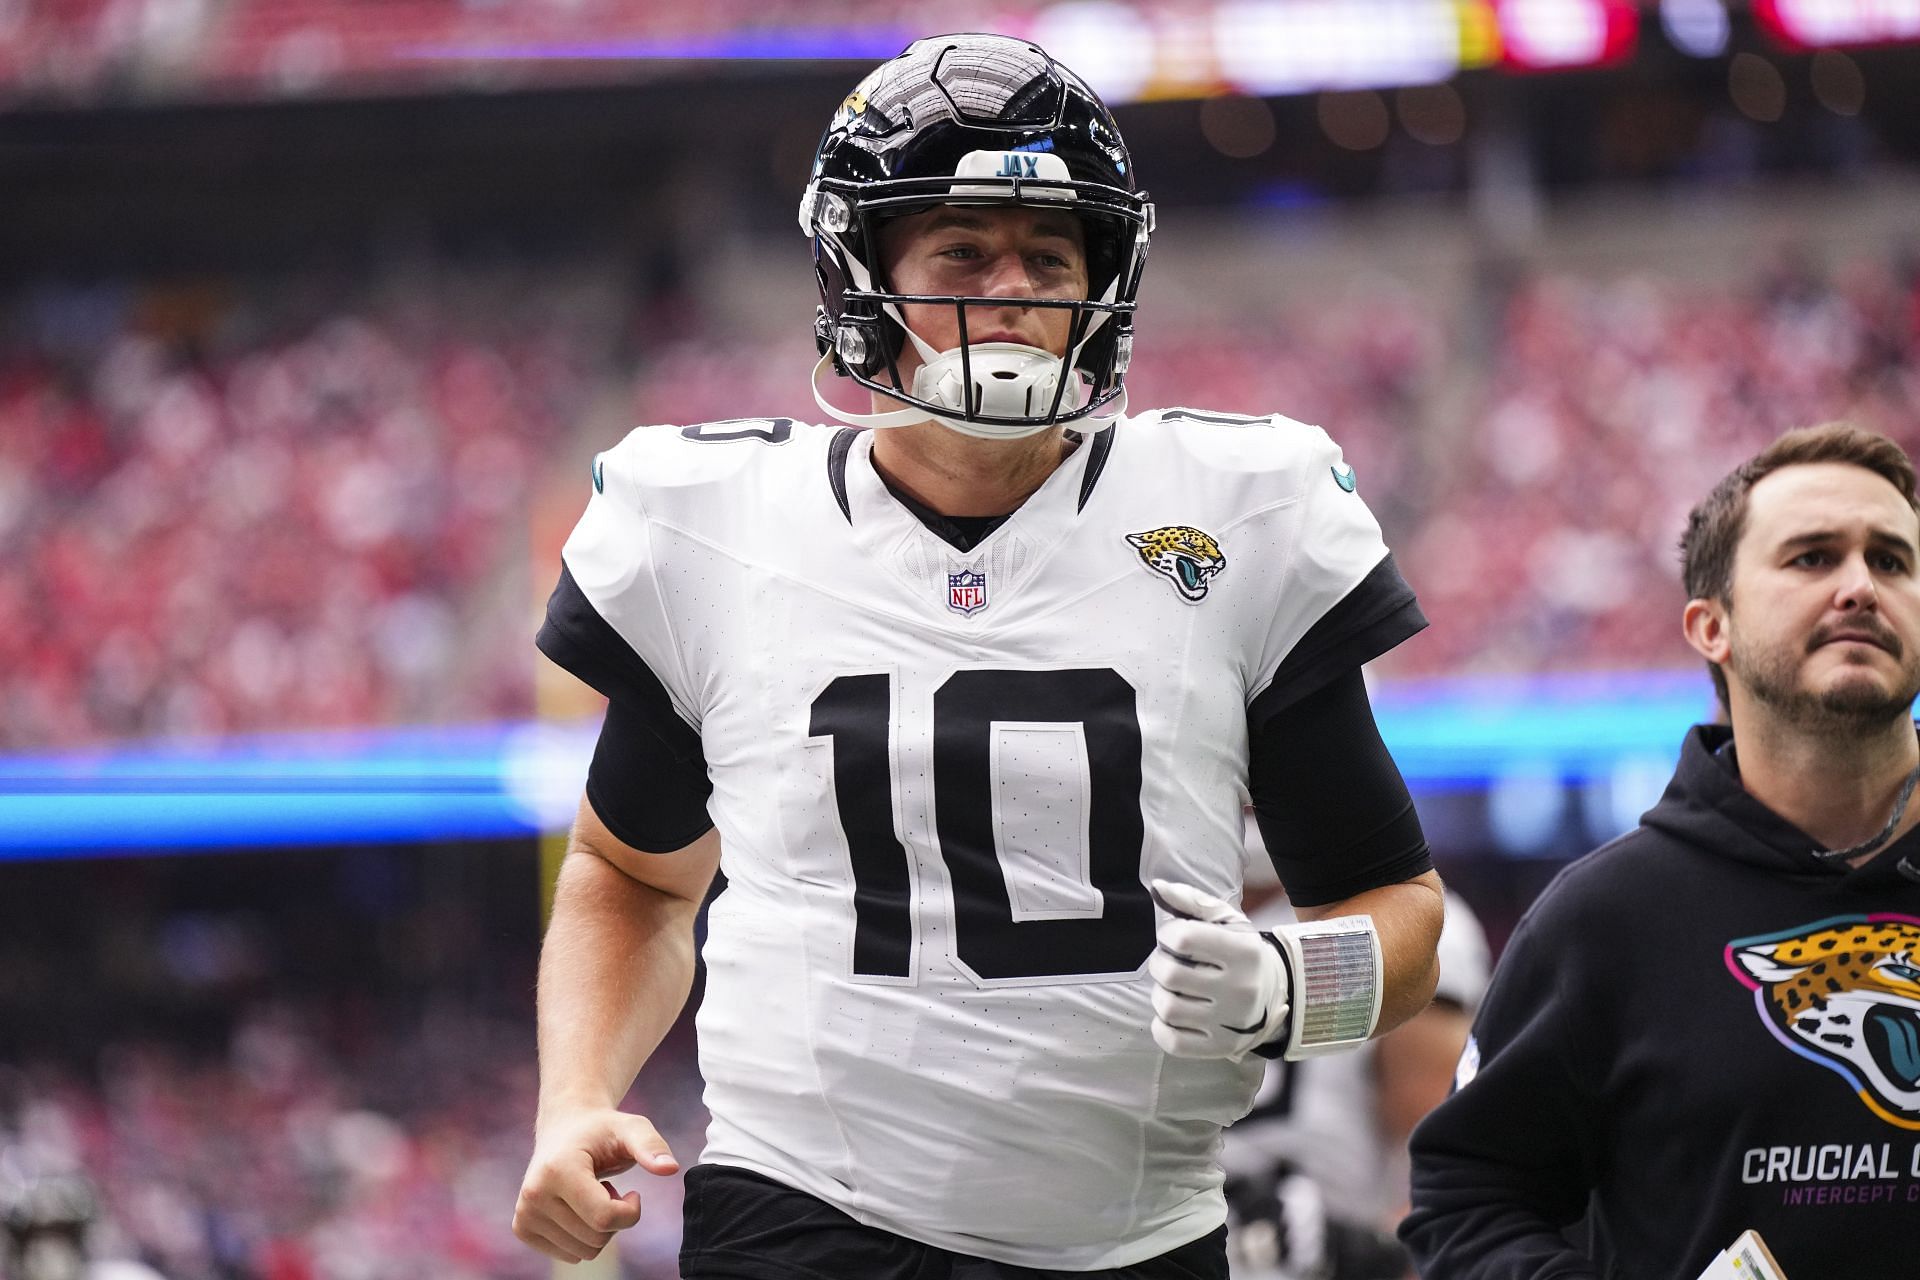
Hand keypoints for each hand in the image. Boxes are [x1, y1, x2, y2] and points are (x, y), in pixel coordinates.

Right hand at [513, 1106, 679, 1263]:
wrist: (565, 1128)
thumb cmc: (602, 1130)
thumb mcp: (632, 1129)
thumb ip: (651, 1146)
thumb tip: (671, 1168)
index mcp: (557, 1170)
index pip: (604, 1218)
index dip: (630, 1212)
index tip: (633, 1192)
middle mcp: (534, 1193)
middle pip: (595, 1239)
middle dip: (615, 1219)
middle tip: (608, 1189)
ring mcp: (524, 1213)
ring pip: (583, 1252)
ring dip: (599, 1228)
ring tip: (591, 1195)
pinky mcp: (522, 1227)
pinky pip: (569, 1255)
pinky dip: (583, 1237)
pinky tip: (578, 1207)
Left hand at [1147, 878, 1289, 1059]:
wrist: (1275, 994)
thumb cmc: (1241, 953)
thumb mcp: (1227, 921)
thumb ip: (1192, 900)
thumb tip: (1157, 888)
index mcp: (1243, 953)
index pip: (1183, 938)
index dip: (1168, 934)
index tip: (1175, 937)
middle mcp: (1241, 989)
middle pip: (1171, 974)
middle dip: (1160, 963)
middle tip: (1171, 962)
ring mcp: (1231, 1023)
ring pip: (1168, 1007)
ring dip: (1160, 994)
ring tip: (1174, 988)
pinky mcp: (1220, 1047)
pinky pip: (1172, 1041)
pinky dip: (1162, 1026)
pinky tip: (1175, 1014)